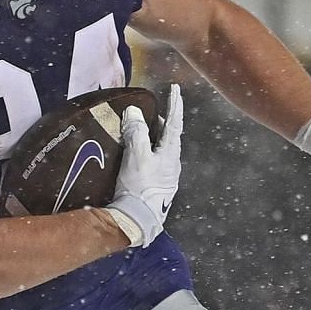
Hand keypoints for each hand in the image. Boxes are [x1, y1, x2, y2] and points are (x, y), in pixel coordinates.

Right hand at [106, 84, 184, 246]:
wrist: (137, 220)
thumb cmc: (138, 187)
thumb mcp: (136, 156)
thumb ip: (136, 132)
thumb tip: (135, 112)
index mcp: (171, 153)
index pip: (175, 123)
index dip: (174, 104)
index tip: (175, 88)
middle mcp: (172, 164)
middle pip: (169, 136)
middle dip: (162, 121)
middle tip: (153, 110)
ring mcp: (166, 177)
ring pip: (162, 150)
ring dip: (154, 138)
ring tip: (142, 131)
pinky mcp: (156, 187)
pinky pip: (154, 162)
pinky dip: (147, 152)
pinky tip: (137, 156)